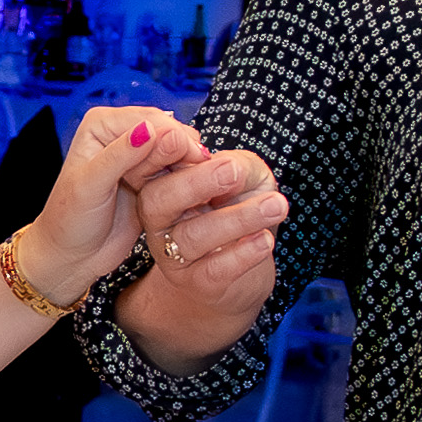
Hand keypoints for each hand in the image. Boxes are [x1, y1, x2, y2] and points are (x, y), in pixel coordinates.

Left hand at [6, 104, 181, 296]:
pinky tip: (193, 194)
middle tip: (199, 176)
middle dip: (183, 153)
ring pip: (177, 152)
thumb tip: (149, 129)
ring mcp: (138, 156)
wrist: (72, 256)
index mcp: (101, 125)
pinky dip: (187, 180)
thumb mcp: (91, 186)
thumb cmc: (70, 221)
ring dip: (188, 168)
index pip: (149, 120)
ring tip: (196, 187)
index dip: (174, 137)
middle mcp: (121, 134)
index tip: (195, 158)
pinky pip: (178, 172)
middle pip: (168, 132)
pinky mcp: (151, 178)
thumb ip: (119, 155)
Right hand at [105, 131, 288, 368]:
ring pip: (192, 236)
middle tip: (232, 172)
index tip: (181, 138)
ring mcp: (174, 254)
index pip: (147, 164)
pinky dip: (242, 254)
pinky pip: (215, 269)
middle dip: (193, 183)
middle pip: (157, 200)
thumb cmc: (237, 210)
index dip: (157, 151)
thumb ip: (236, 164)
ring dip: (237, 219)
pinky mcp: (198, 283)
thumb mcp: (244, 176)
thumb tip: (231, 170)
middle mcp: (158, 220)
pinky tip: (265, 239)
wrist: (241, 270)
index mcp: (161, 184)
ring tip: (274, 205)